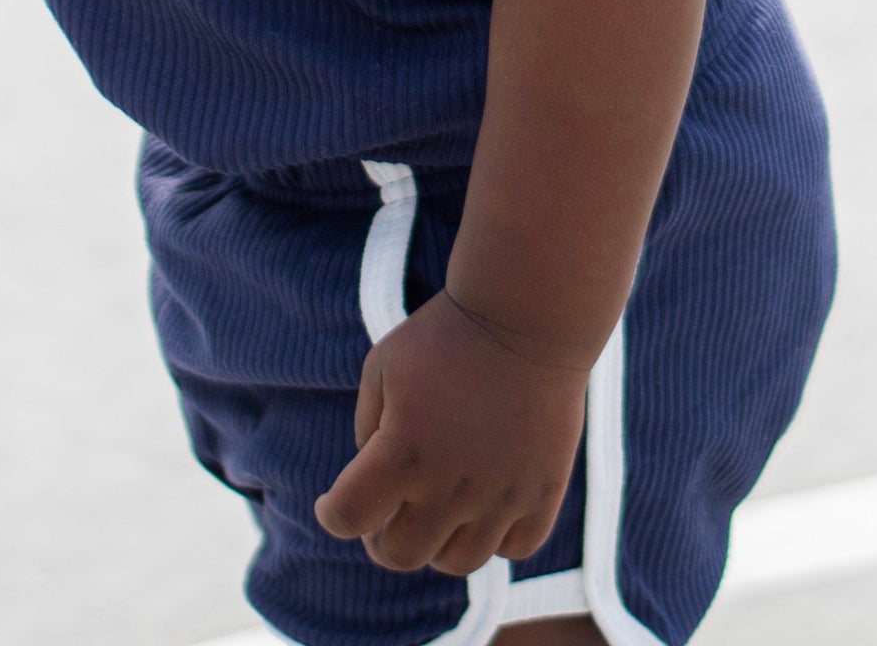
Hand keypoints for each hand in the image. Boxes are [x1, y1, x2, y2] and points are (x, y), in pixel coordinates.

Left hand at [314, 293, 588, 575]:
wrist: (528, 315)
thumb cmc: (445, 335)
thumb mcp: (382, 368)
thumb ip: (367, 430)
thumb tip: (373, 483)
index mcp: (401, 454)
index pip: (346, 519)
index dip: (332, 513)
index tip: (335, 501)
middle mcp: (451, 486)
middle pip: (399, 555)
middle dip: (381, 537)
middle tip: (387, 510)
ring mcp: (502, 494)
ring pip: (457, 562)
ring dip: (437, 543)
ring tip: (437, 510)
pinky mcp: (544, 491)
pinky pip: (516, 547)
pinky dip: (496, 537)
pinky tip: (486, 505)